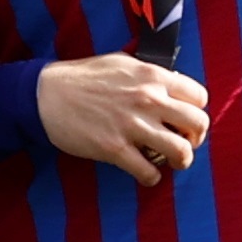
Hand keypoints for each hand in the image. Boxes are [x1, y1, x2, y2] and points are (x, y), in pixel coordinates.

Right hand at [36, 52, 212, 182]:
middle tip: (184, 142)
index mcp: (152, 77)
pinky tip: (146, 174)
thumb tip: (170, 86)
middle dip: (195, 138)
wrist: (43, 95)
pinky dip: (151, 177)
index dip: (196, 110)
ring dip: (181, 161)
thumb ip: (149, 74)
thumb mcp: (121, 64)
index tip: (185, 120)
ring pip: (181, 151)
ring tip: (171, 162)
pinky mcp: (114, 148)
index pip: (199, 97)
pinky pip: (147, 171)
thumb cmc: (80, 77)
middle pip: (198, 125)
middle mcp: (148, 100)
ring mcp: (132, 126)